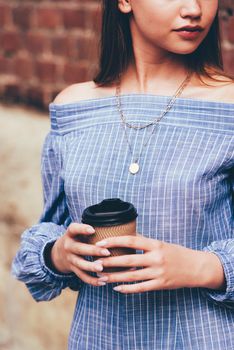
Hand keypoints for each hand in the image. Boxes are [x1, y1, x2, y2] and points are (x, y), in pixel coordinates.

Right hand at [50, 223, 113, 286]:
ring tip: (102, 268)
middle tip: (107, 252)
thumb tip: (113, 225)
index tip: (92, 230)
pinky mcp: (73, 270)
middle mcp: (68, 246)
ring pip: (80, 265)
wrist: (58, 253)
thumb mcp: (77, 231)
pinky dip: (92, 280)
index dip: (82, 229)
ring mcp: (70, 259)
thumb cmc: (76, 238)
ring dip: (91, 267)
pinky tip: (103, 281)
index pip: (74, 229)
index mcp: (70, 234)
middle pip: (80, 249)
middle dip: (93, 251)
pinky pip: (82, 277)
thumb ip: (88, 229)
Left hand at [94, 235, 225, 293]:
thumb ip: (144, 241)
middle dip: (110, 262)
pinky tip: (117, 288)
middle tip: (95, 263)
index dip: (114, 241)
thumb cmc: (176, 253)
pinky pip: (140, 288)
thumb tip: (126, 235)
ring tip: (101, 277)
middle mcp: (156, 258)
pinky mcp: (160, 284)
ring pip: (131, 276)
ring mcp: (158, 272)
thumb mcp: (161, 243)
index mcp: (155, 244)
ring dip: (114, 277)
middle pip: (128, 259)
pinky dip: (127, 289)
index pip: (131, 240)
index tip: (101, 243)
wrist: (196, 267)